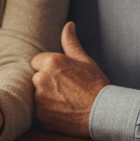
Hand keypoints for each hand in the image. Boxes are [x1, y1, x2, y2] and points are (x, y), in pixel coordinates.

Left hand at [31, 22, 107, 136]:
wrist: (103, 112)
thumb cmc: (95, 85)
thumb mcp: (84, 60)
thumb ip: (71, 42)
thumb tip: (68, 25)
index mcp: (51, 62)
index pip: (37, 61)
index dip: (49, 68)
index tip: (62, 76)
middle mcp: (41, 78)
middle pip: (36, 78)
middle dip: (46, 82)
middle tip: (66, 90)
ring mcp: (39, 98)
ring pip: (36, 95)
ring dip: (45, 97)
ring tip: (65, 101)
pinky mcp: (39, 115)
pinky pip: (38, 111)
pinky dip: (46, 112)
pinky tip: (62, 111)